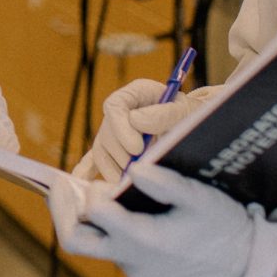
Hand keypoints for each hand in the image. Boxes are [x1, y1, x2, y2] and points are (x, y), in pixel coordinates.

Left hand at [46, 161, 273, 276]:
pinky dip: (102, 226)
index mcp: (146, 241)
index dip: (87, 192)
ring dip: (81, 217)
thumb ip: (165, 183)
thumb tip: (133, 168)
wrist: (244, 261)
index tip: (92, 176)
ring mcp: (134, 269)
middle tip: (60, 184)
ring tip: (82, 188)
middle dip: (61, 212)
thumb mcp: (199, 196)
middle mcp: (133, 261)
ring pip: (90, 245)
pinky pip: (109, 248)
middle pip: (76, 242)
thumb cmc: (224, 223)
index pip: (94, 216)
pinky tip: (111, 203)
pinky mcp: (140, 272)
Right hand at [69, 77, 226, 183]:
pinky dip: (87, 172)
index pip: (114, 106)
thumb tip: (136, 121)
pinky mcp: (113, 152)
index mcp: (135, 94)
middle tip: (141, 168)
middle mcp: (120, 113)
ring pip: (101, 152)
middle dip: (122, 155)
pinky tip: (80, 182)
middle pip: (106, 134)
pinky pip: (94, 161)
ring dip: (114, 169)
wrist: (195, 129)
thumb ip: (164, 114)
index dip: (121, 128)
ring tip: (132, 182)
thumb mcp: (186, 110)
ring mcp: (114, 133)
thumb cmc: (192, 116)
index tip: (137, 147)